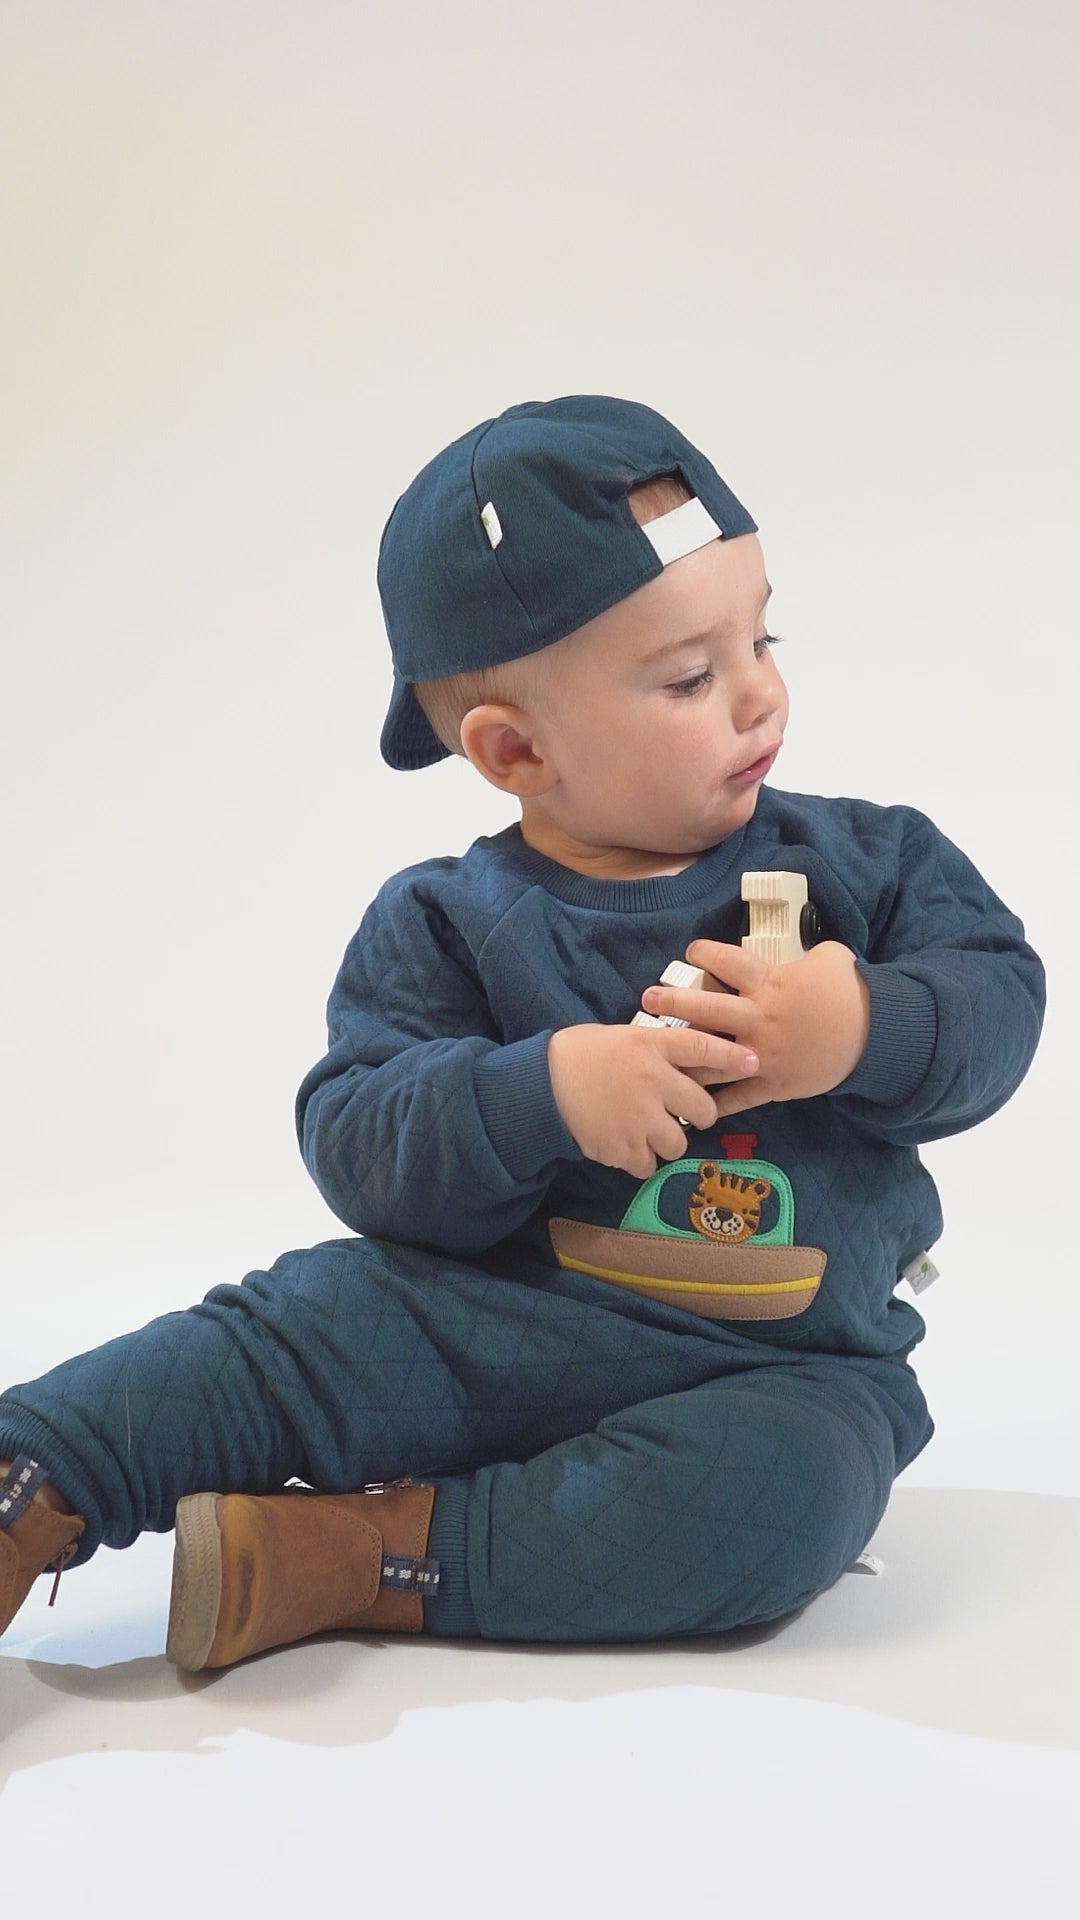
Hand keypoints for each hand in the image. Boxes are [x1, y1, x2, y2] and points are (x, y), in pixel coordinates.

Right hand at [547, 1021, 759, 1179]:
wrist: (540, 1084)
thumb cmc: (581, 1053)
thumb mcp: (624, 1037)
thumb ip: (658, 1049)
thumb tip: (692, 1061)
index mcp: (651, 1046)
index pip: (704, 1048)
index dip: (733, 1057)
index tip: (755, 1062)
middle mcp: (653, 1081)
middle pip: (703, 1109)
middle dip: (698, 1115)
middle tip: (680, 1113)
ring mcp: (639, 1117)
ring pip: (678, 1143)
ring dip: (666, 1141)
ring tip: (644, 1132)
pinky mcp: (623, 1147)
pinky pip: (647, 1165)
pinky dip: (639, 1161)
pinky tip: (624, 1147)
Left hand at [640, 938, 870, 1121]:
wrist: (876, 1037)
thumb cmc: (851, 993)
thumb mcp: (830, 958)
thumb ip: (803, 954)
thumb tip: (796, 947)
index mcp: (768, 983)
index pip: (724, 961)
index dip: (703, 952)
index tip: (692, 952)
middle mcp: (758, 1017)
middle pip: (705, 1007)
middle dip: (673, 1001)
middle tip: (648, 997)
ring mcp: (762, 1054)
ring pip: (713, 1055)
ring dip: (685, 1055)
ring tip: (660, 1055)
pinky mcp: (773, 1084)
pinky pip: (738, 1098)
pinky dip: (717, 1104)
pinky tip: (696, 1108)